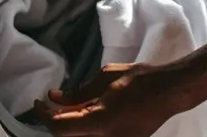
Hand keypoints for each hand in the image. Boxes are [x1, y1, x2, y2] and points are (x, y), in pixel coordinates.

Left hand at [36, 64, 185, 136]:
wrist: (168, 91)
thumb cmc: (139, 80)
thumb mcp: (105, 78)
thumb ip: (78, 92)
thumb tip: (55, 97)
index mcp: (99, 123)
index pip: (59, 127)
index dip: (44, 116)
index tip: (38, 102)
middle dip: (55, 121)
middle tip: (51, 104)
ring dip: (69, 125)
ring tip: (68, 107)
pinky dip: (84, 128)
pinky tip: (84, 113)